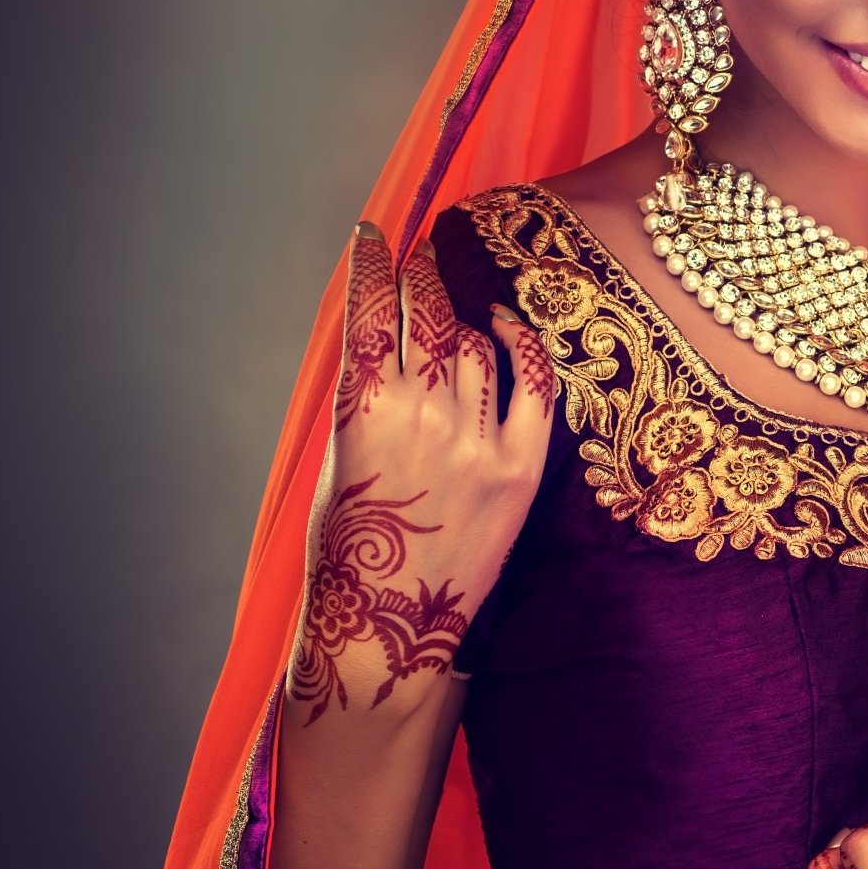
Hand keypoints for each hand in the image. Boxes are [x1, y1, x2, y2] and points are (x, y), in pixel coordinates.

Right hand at [286, 221, 556, 726]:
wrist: (388, 633)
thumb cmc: (348, 550)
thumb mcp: (335, 458)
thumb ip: (364, 395)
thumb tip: (388, 337)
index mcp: (362, 409)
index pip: (372, 308)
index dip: (371, 262)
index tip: (372, 235)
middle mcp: (423, 414)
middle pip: (426, 313)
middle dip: (418, 272)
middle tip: (417, 253)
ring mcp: (477, 440)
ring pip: (473, 343)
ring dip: (458, 312)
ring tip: (449, 298)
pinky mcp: (520, 470)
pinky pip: (532, 383)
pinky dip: (520, 344)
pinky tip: (505, 324)